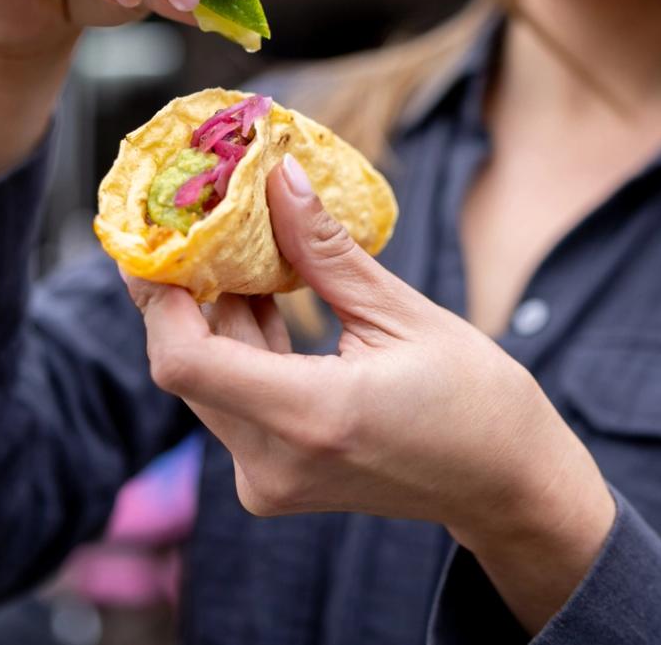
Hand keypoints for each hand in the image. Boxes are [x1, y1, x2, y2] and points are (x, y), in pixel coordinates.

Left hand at [127, 155, 615, 630]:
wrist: (503, 482)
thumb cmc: (474, 400)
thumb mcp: (403, 313)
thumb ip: (326, 251)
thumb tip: (279, 179)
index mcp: (312, 417)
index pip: (184, 359)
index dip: (157, 296)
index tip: (159, 236)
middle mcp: (276, 462)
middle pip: (189, 365)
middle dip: (189, 291)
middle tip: (202, 219)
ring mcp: (271, 481)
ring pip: (209, 382)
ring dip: (218, 315)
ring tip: (245, 249)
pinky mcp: (274, 481)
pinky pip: (233, 403)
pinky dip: (242, 349)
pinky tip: (266, 298)